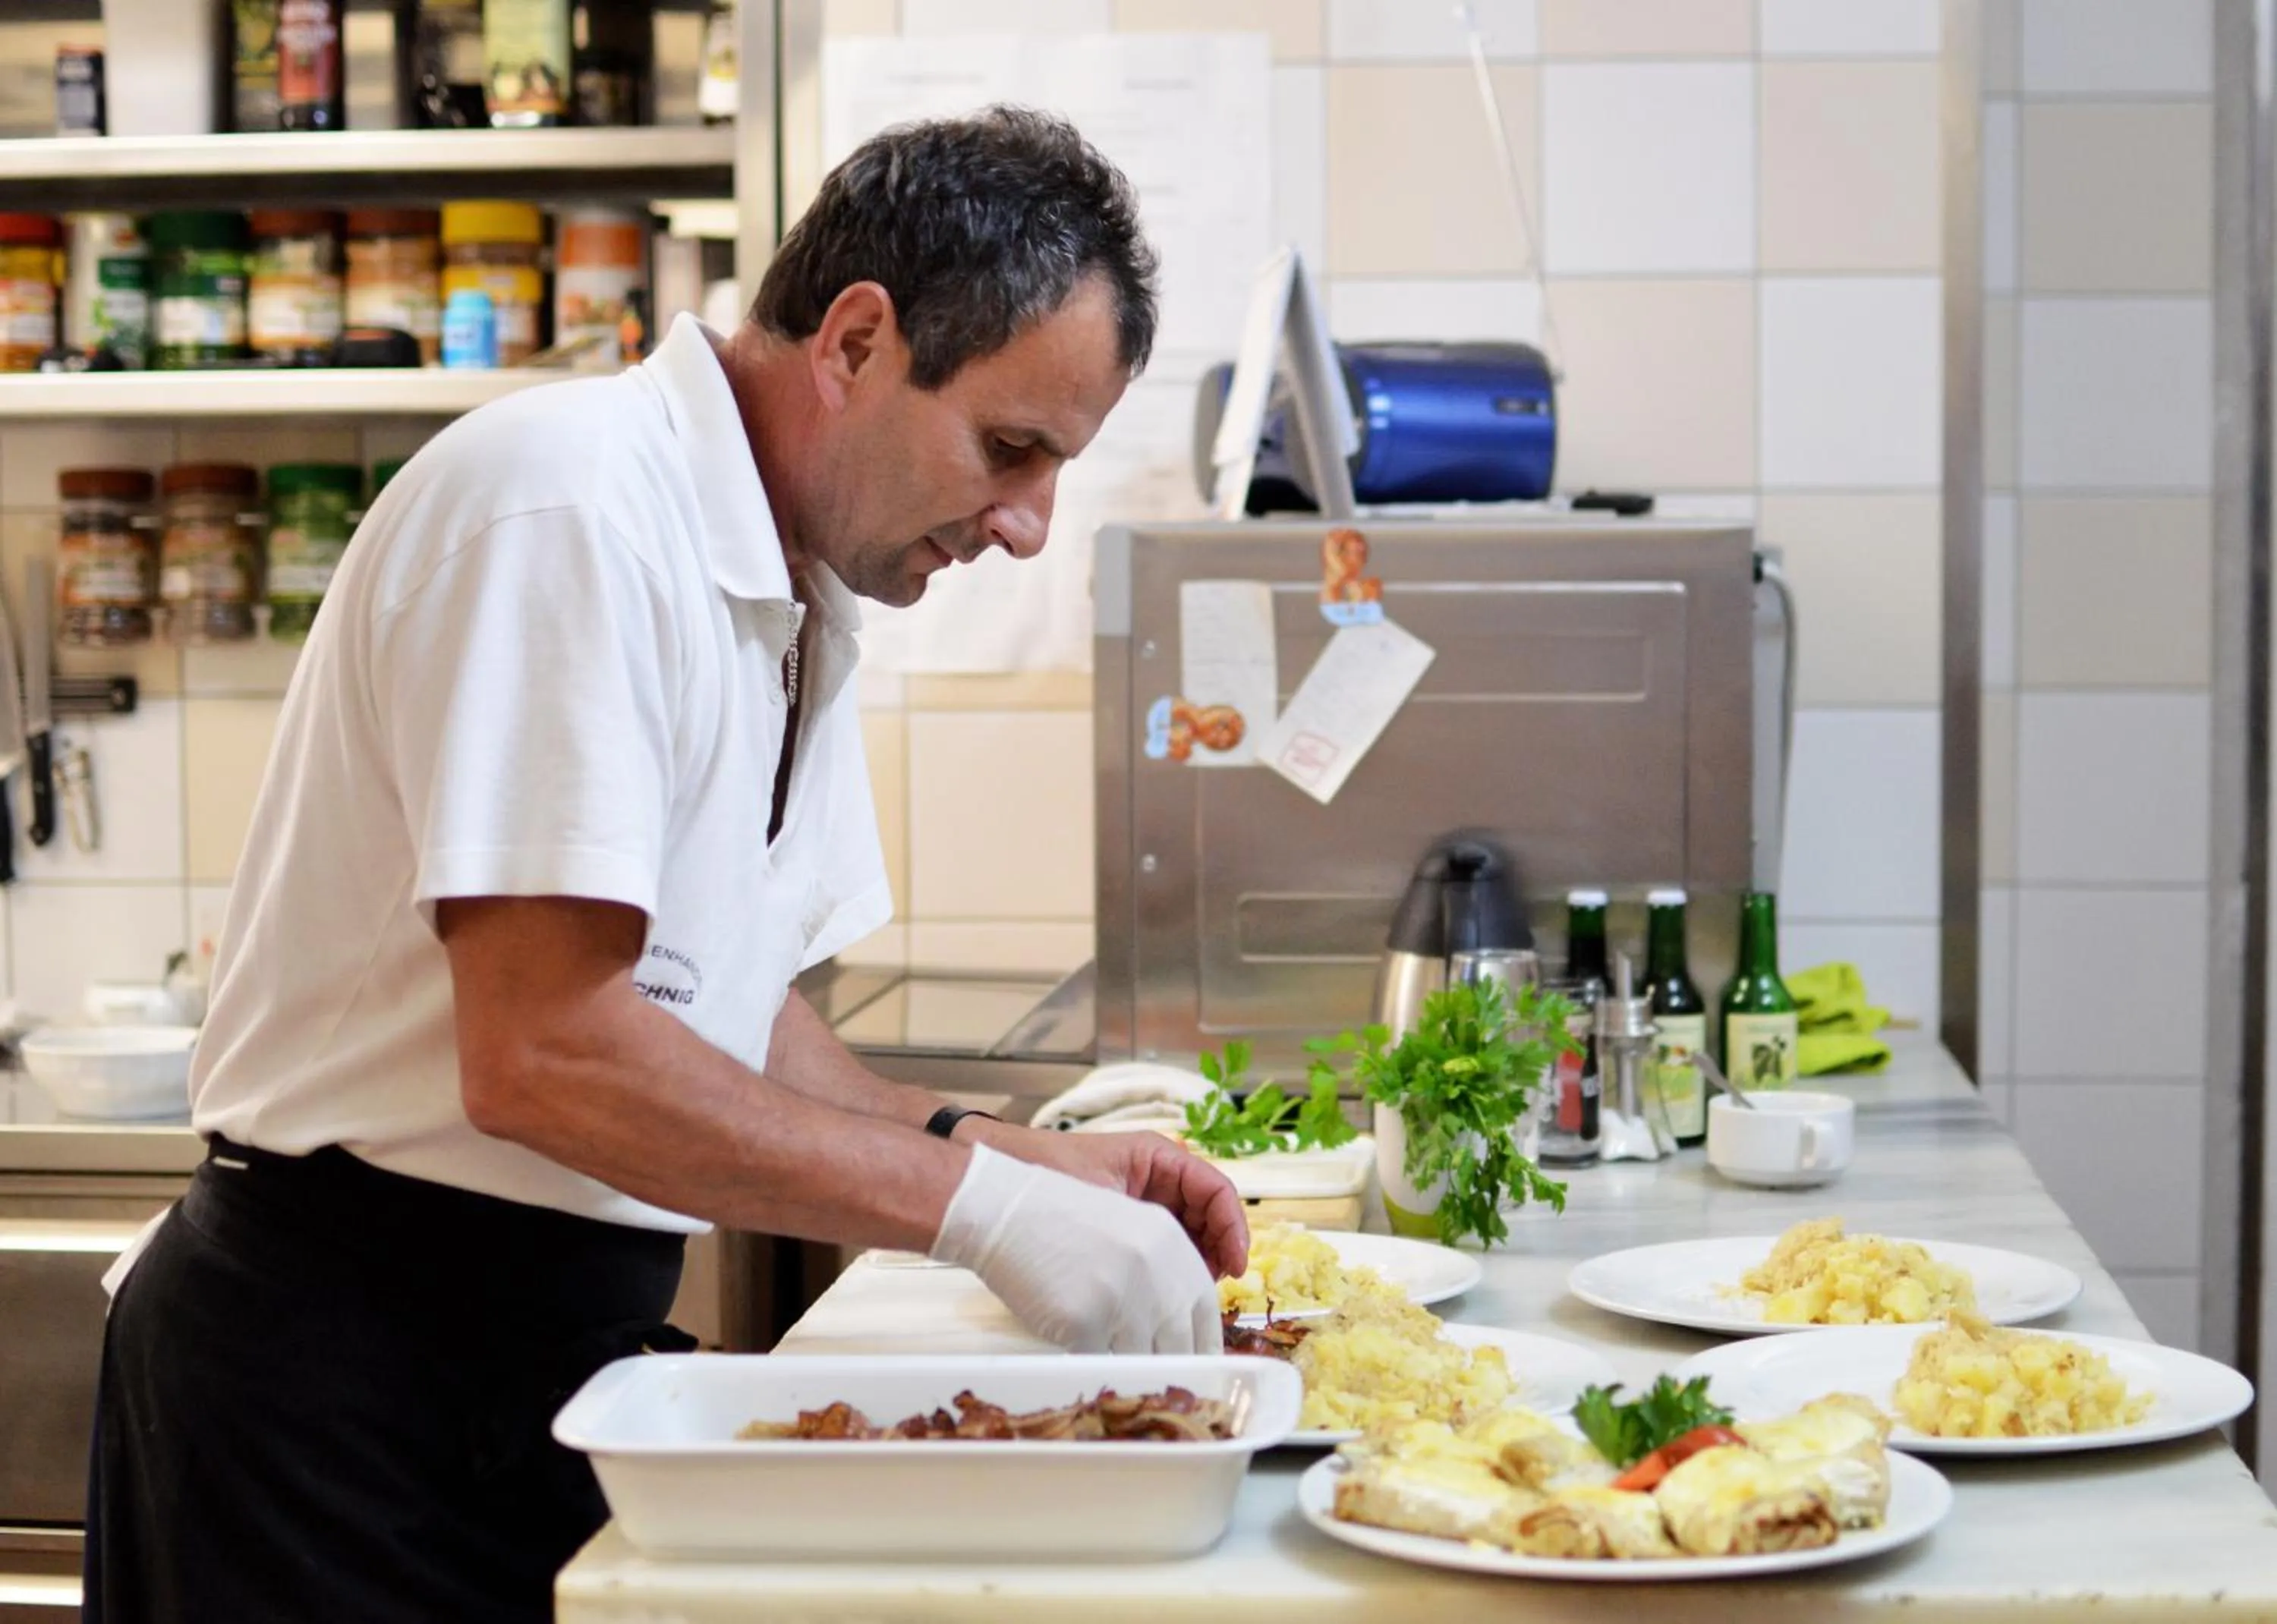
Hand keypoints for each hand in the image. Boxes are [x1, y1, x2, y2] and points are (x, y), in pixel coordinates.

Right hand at [930, 1145, 1223, 1353]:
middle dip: (1166, 1362)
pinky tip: (1072, 1333)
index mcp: (1172, 1247)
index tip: (1196, 1360)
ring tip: (1102, 1341)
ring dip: (1125, 1360)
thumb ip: (1165, 1275)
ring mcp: (1121, 1301)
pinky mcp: (1085, 1324)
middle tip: (1154, 1372)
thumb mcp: (1132, 1232)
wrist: (1007, 1210)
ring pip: (1140, 1360)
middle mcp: (1155, 1275)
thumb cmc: (1063, 1219)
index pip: (1205, 1313)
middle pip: (1179, 1345)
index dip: (1201, 1343)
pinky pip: (1098, 1361)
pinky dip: (1089, 1356)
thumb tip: (1181, 1332)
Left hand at [966, 1121, 1248, 1279]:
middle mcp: (1155, 1177)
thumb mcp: (1104, 1200)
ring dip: (1195, 1265)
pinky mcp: (1124, 1226)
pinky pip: (1161, 1247)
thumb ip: (1145, 1232)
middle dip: (1218, 1252)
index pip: (1216, 1190)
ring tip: (1189, 1296)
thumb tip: (1178, 1272)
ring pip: (1188, 1235)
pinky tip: (1163, 1294)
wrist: (993, 1188)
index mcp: (1158, 1157)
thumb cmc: (1044, 1178)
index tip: (1237, 1266)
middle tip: (1212, 1290)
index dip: (1233, 1229)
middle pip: (1209, 1215)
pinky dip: (1169, 1270)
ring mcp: (1140, 1202)